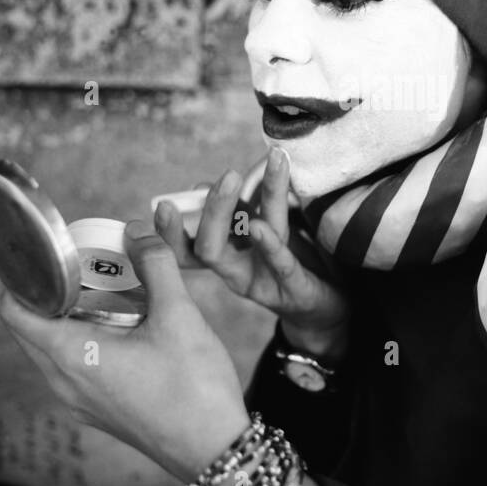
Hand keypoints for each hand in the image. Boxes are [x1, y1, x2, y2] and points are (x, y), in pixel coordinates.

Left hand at [0, 217, 249, 483]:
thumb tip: (138, 232)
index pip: (13, 311)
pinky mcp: (98, 411)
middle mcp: (64, 383)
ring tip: (110, 293)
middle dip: (53, 292)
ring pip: (53, 348)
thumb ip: (156, 266)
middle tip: (88, 266)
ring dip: (71, 317)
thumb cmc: (195, 388)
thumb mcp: (180, 316)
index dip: (24, 276)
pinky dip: (86, 340)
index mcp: (71, 357)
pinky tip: (126, 327)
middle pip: (31, 328)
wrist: (216, 449)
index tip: (53, 256)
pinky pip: (73, 367)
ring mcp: (79, 402)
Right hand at [175, 147, 350, 359]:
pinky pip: (281, 265)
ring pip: (246, 245)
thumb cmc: (285, 265)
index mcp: (226, 257)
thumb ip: (235, 212)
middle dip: (213, 209)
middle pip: (210, 246)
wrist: (324, 310)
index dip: (171, 231)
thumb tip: (200, 187)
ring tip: (233, 177)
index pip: (188, 247)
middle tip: (224, 175)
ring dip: (239, 210)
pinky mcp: (295, 290)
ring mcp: (265, 282)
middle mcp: (238, 272)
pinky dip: (269, 246)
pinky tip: (260, 228)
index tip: (162, 205)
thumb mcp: (258, 234)